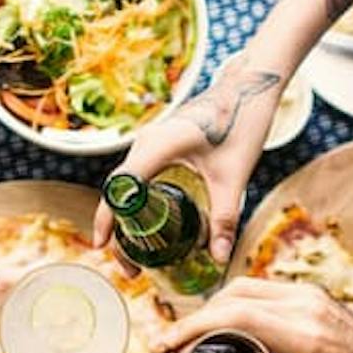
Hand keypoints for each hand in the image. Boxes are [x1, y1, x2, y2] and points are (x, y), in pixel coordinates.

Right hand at [92, 57, 286, 262]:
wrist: (251, 87)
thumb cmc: (242, 122)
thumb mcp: (233, 176)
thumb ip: (225, 218)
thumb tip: (218, 258)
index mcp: (157, 146)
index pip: (120, 188)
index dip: (106, 219)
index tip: (102, 246)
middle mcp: (147, 142)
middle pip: (120, 190)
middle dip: (119, 229)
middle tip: (132, 265)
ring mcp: (152, 141)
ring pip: (129, 184)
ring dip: (130, 217)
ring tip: (140, 252)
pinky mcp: (161, 143)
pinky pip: (141, 176)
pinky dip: (141, 202)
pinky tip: (154, 225)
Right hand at [151, 278, 352, 352]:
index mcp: (304, 338)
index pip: (236, 316)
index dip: (193, 328)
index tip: (167, 346)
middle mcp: (305, 308)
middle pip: (232, 298)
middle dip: (195, 321)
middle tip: (171, 348)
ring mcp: (307, 295)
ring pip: (243, 288)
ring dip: (213, 310)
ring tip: (192, 340)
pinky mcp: (308, 293)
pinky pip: (260, 289)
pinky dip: (235, 305)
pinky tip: (224, 328)